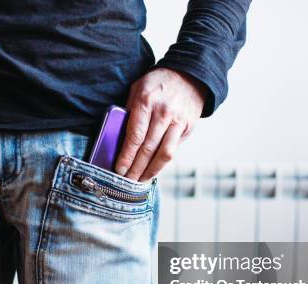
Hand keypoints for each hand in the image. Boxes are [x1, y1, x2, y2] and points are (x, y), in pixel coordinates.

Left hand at [115, 67, 206, 181]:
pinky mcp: (187, 128)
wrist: (190, 77)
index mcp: (146, 102)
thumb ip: (128, 111)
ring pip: (163, 154)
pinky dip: (162, 164)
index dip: (126, 156)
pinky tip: (153, 171)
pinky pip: (173, 150)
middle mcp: (163, 113)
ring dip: (150, 171)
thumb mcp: (138, 89)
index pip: (134, 136)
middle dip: (135, 168)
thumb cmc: (158, 84)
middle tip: (126, 181)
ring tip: (139, 181)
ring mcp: (178, 121)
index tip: (119, 169)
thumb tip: (118, 137)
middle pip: (147, 149)